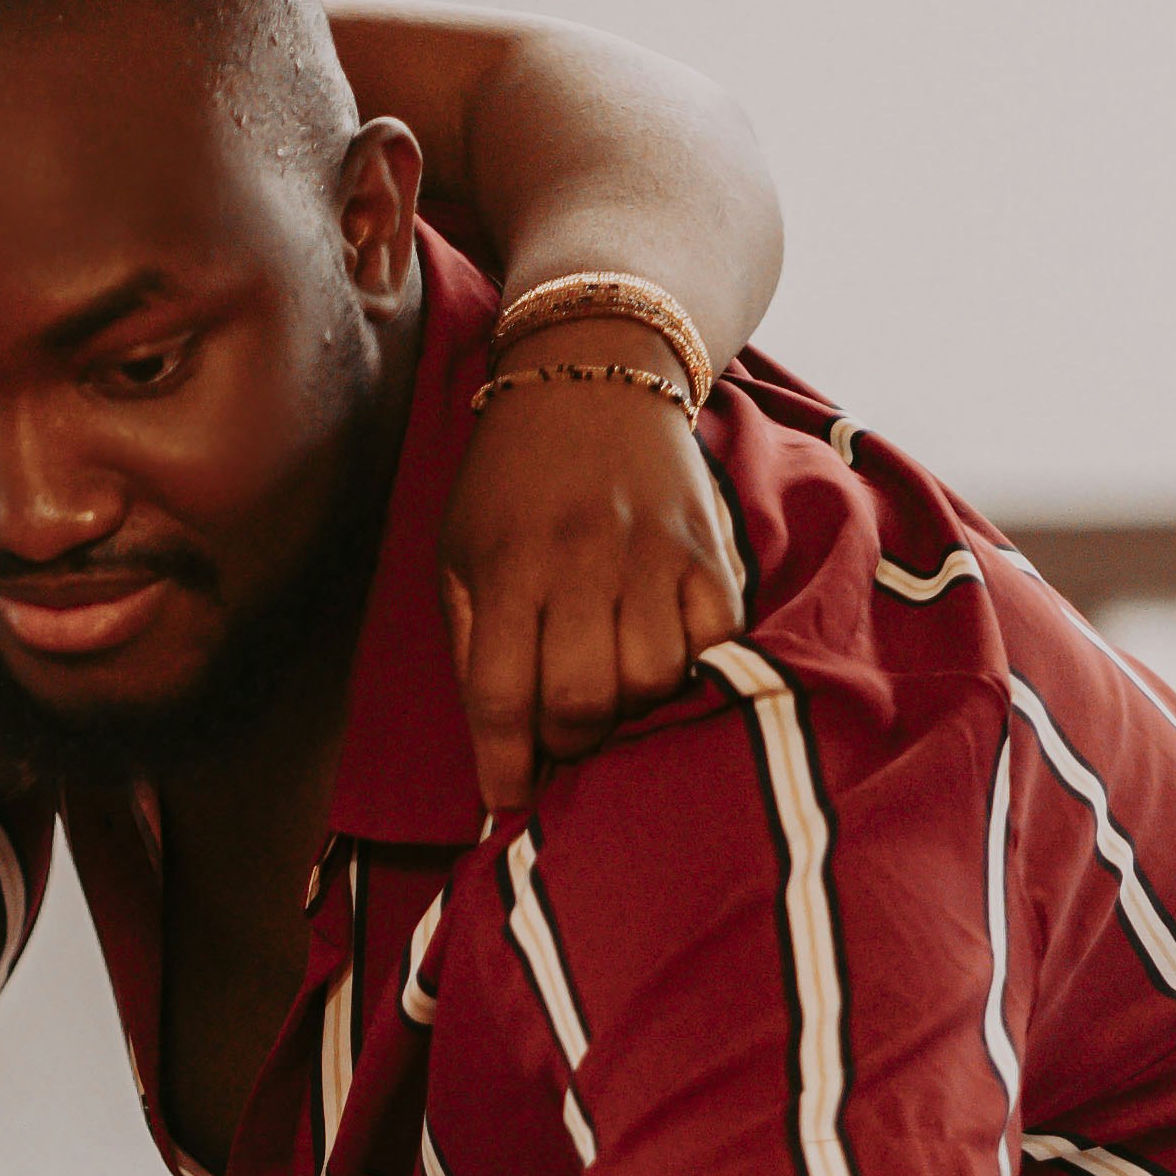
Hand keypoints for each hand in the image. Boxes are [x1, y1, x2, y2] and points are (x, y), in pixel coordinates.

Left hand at [441, 378, 743, 818]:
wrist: (594, 370)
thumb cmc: (511, 479)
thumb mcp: (459, 550)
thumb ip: (472, 644)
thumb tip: (495, 751)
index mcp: (506, 565)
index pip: (500, 694)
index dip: (503, 765)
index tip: (504, 806)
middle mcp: (579, 560)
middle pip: (581, 697)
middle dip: (569, 745)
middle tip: (563, 742)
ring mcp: (652, 553)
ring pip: (653, 679)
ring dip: (631, 712)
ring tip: (612, 699)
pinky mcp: (710, 548)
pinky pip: (716, 643)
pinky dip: (694, 673)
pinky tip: (665, 666)